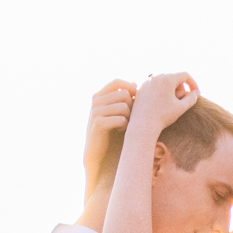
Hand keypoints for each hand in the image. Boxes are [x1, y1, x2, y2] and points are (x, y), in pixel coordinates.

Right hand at [84, 79, 136, 195]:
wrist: (98, 152)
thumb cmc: (111, 130)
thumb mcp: (116, 111)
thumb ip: (123, 98)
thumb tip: (136, 82)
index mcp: (99, 95)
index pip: (117, 81)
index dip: (130, 86)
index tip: (137, 99)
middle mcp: (96, 101)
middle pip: (123, 94)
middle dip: (131, 106)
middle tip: (129, 117)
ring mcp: (96, 112)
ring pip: (123, 107)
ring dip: (128, 117)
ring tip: (124, 125)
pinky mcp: (98, 124)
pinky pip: (120, 119)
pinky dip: (124, 126)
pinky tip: (120, 131)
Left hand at [124, 71, 198, 146]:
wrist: (143, 124)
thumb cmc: (163, 117)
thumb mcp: (181, 108)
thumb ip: (191, 98)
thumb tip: (195, 92)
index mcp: (168, 79)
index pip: (185, 75)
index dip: (193, 83)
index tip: (196, 93)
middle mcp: (156, 76)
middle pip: (174, 76)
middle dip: (181, 86)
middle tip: (184, 98)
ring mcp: (147, 81)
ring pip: (163, 80)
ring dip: (171, 87)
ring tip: (173, 99)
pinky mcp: (141, 87)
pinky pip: (154, 84)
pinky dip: (160, 90)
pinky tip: (161, 101)